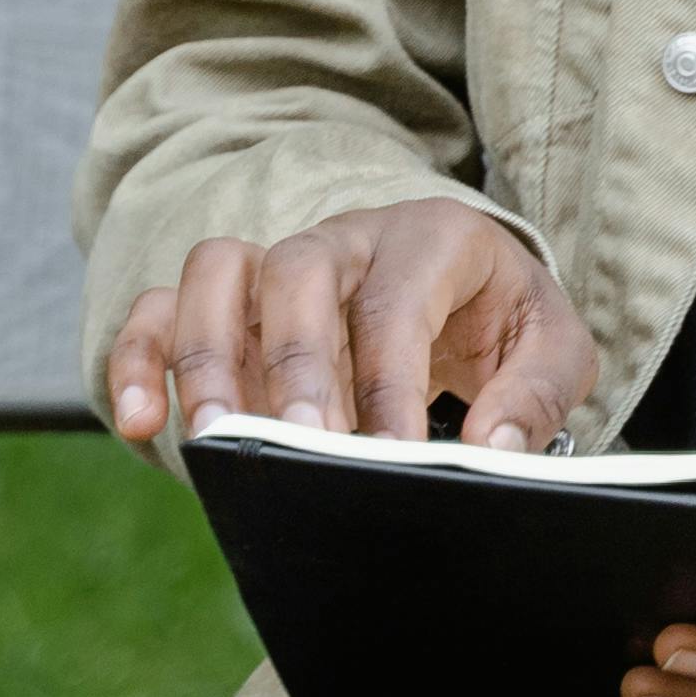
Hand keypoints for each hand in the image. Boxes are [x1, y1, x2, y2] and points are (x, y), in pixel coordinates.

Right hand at [106, 198, 593, 460]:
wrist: (469, 293)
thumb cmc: (504, 320)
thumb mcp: (555, 345)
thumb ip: (537, 392)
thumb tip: (491, 450)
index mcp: (432, 238)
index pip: (397, 303)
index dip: (387, 382)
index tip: (388, 458)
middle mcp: (347, 240)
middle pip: (298, 271)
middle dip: (294, 364)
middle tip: (301, 446)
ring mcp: (278, 266)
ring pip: (218, 274)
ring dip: (207, 357)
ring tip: (216, 441)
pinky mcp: (228, 303)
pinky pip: (162, 309)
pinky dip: (140, 357)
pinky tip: (141, 423)